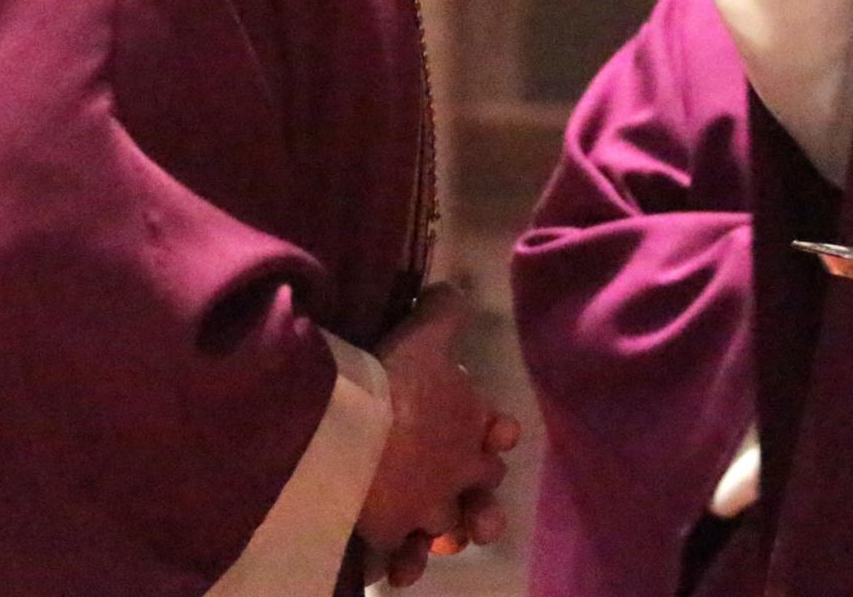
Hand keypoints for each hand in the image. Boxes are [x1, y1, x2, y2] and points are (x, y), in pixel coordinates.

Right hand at [358, 284, 521, 573]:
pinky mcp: (389, 536)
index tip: (490, 435)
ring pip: (449, 532)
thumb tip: (452, 286)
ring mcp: (426, 509)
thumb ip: (444, 311)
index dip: (495, 436)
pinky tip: (391, 567)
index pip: (500, 435)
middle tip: (463, 495)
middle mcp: (458, 472)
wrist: (351, 428)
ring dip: (443, 534)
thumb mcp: (423, 333)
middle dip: (477, 493)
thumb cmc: (393, 377)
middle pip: (481, 487)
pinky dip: (399, 565)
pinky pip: (400, 561)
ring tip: (433, 539)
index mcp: (472, 424)